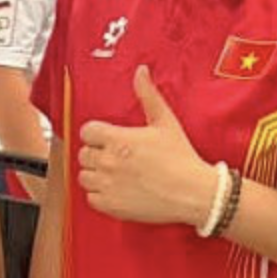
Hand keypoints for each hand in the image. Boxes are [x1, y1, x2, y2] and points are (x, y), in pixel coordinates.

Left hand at [75, 65, 217, 227]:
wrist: (192, 192)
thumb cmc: (181, 158)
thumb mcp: (165, 121)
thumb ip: (148, 94)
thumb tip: (140, 72)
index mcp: (118, 139)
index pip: (87, 131)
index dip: (97, 134)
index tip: (109, 139)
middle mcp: (108, 162)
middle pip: (84, 154)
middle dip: (97, 153)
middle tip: (115, 157)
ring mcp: (108, 185)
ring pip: (84, 176)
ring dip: (96, 174)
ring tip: (115, 174)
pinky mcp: (111, 206)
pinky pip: (91, 198)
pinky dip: (100, 195)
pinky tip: (117, 190)